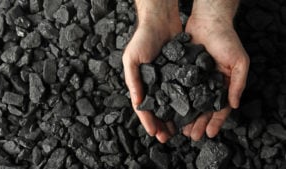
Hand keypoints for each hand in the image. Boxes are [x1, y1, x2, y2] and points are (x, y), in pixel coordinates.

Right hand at [122, 0, 181, 142]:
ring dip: (174, 118)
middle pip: (158, 109)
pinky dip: (186, 102)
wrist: (161, 20)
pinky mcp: (181, 73)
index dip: (148, 121)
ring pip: (172, 103)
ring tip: (180, 130)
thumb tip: (137, 103)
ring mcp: (168, 80)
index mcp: (141, 83)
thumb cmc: (142, 39)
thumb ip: (133, 80)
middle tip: (169, 138)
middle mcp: (154, 84)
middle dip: (162, 124)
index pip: (143, 107)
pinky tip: (191, 112)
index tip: (155, 134)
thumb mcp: (132, 59)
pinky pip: (183, 91)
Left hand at [183, 1, 249, 140]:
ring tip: (181, 129)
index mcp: (222, 85)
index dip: (216, 121)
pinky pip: (178, 89)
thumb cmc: (227, 40)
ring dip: (186, 117)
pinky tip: (170, 111)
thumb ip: (238, 84)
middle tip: (192, 136)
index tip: (209, 133)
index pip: (219, 108)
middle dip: (198, 123)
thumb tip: (234, 106)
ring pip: (189, 102)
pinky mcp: (181, 72)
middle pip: (202, 109)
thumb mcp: (239, 62)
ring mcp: (194, 80)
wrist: (208, 21)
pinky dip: (175, 101)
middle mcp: (207, 85)